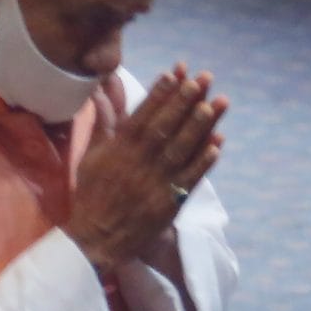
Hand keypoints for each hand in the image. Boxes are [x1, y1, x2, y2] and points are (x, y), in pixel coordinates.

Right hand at [67, 66, 228, 271]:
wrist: (96, 237)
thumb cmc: (92, 193)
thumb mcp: (92, 155)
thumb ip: (103, 123)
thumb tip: (101, 90)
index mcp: (118, 149)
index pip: (142, 115)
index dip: (159, 94)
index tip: (175, 73)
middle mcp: (138, 162)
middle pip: (165, 127)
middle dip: (184, 102)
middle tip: (202, 80)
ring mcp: (155, 183)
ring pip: (181, 149)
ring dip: (201, 126)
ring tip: (217, 103)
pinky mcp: (169, 203)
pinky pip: (189, 179)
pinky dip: (203, 162)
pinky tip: (218, 143)